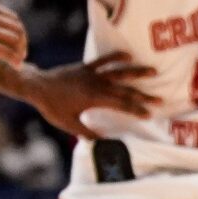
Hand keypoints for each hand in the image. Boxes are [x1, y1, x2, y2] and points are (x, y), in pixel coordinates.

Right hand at [0, 1, 27, 67]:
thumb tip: (6, 31)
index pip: (14, 20)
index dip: (19, 33)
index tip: (18, 46)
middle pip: (18, 30)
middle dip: (22, 44)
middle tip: (21, 55)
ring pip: (16, 41)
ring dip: (20, 53)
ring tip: (18, 62)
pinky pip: (8, 53)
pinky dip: (16, 60)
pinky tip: (16, 67)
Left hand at [30, 53, 158, 136]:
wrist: (37, 86)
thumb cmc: (52, 107)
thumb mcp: (68, 124)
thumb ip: (87, 133)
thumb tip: (104, 143)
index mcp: (94, 99)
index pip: (120, 105)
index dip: (136, 110)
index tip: (149, 114)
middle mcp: (96, 85)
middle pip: (125, 90)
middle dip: (143, 96)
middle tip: (160, 100)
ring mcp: (92, 74)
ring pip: (119, 72)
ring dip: (137, 71)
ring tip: (153, 71)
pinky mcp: (86, 67)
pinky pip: (103, 60)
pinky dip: (116, 56)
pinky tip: (129, 55)